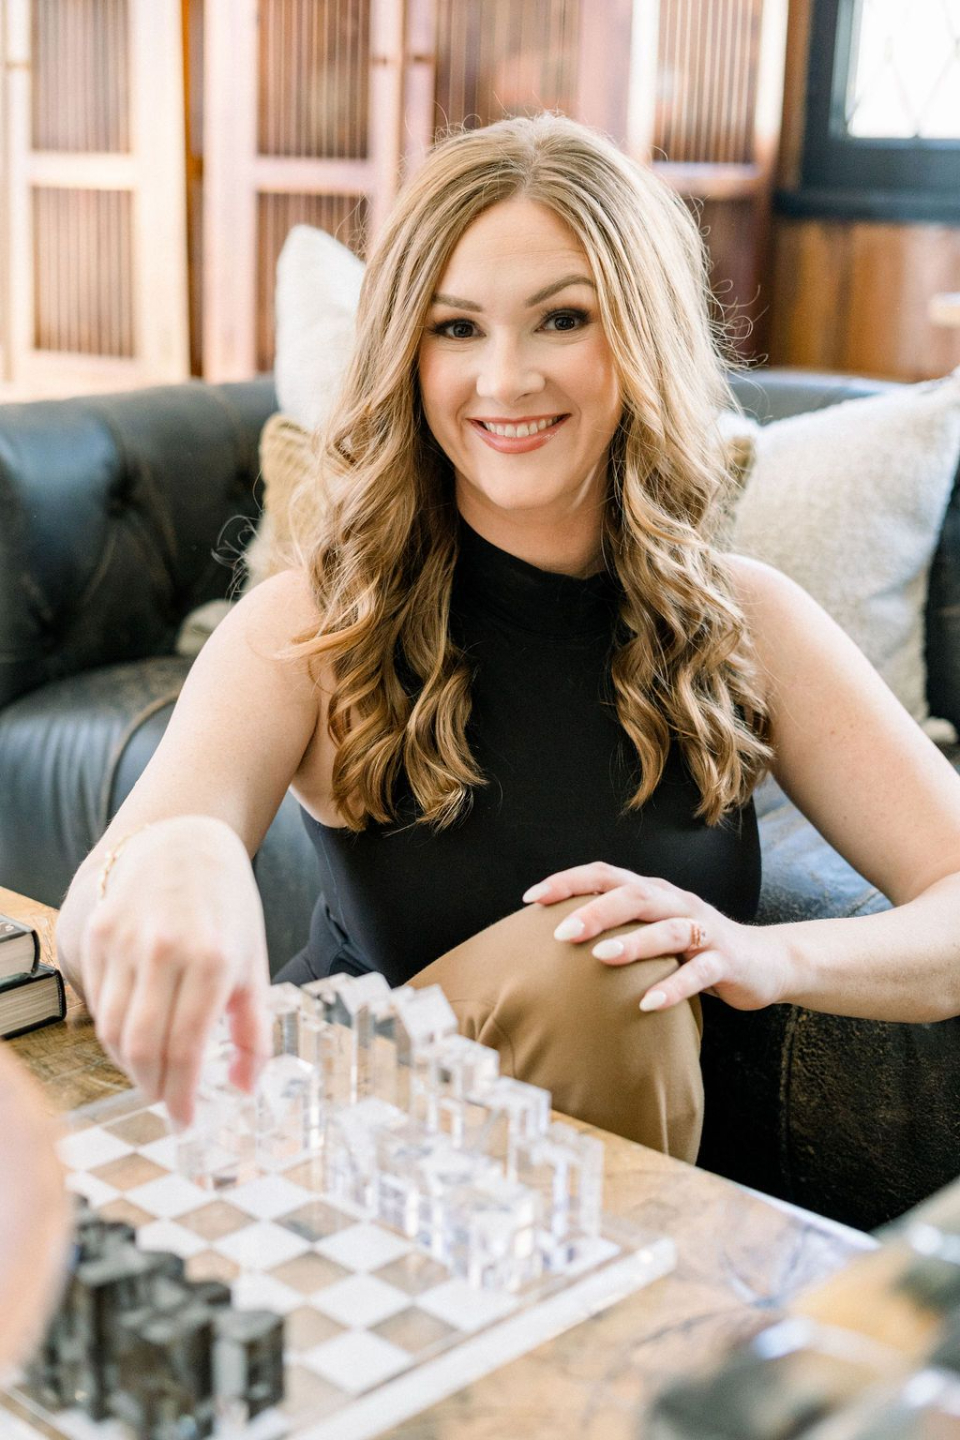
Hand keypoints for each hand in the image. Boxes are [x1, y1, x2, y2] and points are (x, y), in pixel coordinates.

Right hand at [80, 817, 270, 1126]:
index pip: (186, 1047)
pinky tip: (133, 1038)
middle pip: (143, 1046)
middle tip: (166, 1101)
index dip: (182, 1094)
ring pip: (112, 1030)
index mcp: (214, 961)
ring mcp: (126, 940)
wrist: (185, 842)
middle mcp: (166, 950)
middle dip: (153, 1086)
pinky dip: (112, 1033)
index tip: (184, 1120)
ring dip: (130, 1065)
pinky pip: (97, 1001)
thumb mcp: (254, 964)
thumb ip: (253, 1031)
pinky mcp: (98, 933)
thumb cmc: (227, 909)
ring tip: (151, 1073)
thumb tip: (245, 1090)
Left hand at [522, 861, 787, 1011]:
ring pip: (669, 930)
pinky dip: (674, 987)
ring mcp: (704, 931)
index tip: (531, 898)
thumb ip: (616, 929)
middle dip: (597, 911)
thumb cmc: (694, 948)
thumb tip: (551, 941)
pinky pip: (699, 973)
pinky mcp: (726, 962)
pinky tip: (648, 1004)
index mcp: (654, 893)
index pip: (607, 875)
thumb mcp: (654, 931)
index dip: (569, 882)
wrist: (765, 961)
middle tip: (561, 932)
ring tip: (601, 958)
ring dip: (634, 943)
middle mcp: (677, 904)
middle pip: (635, 896)